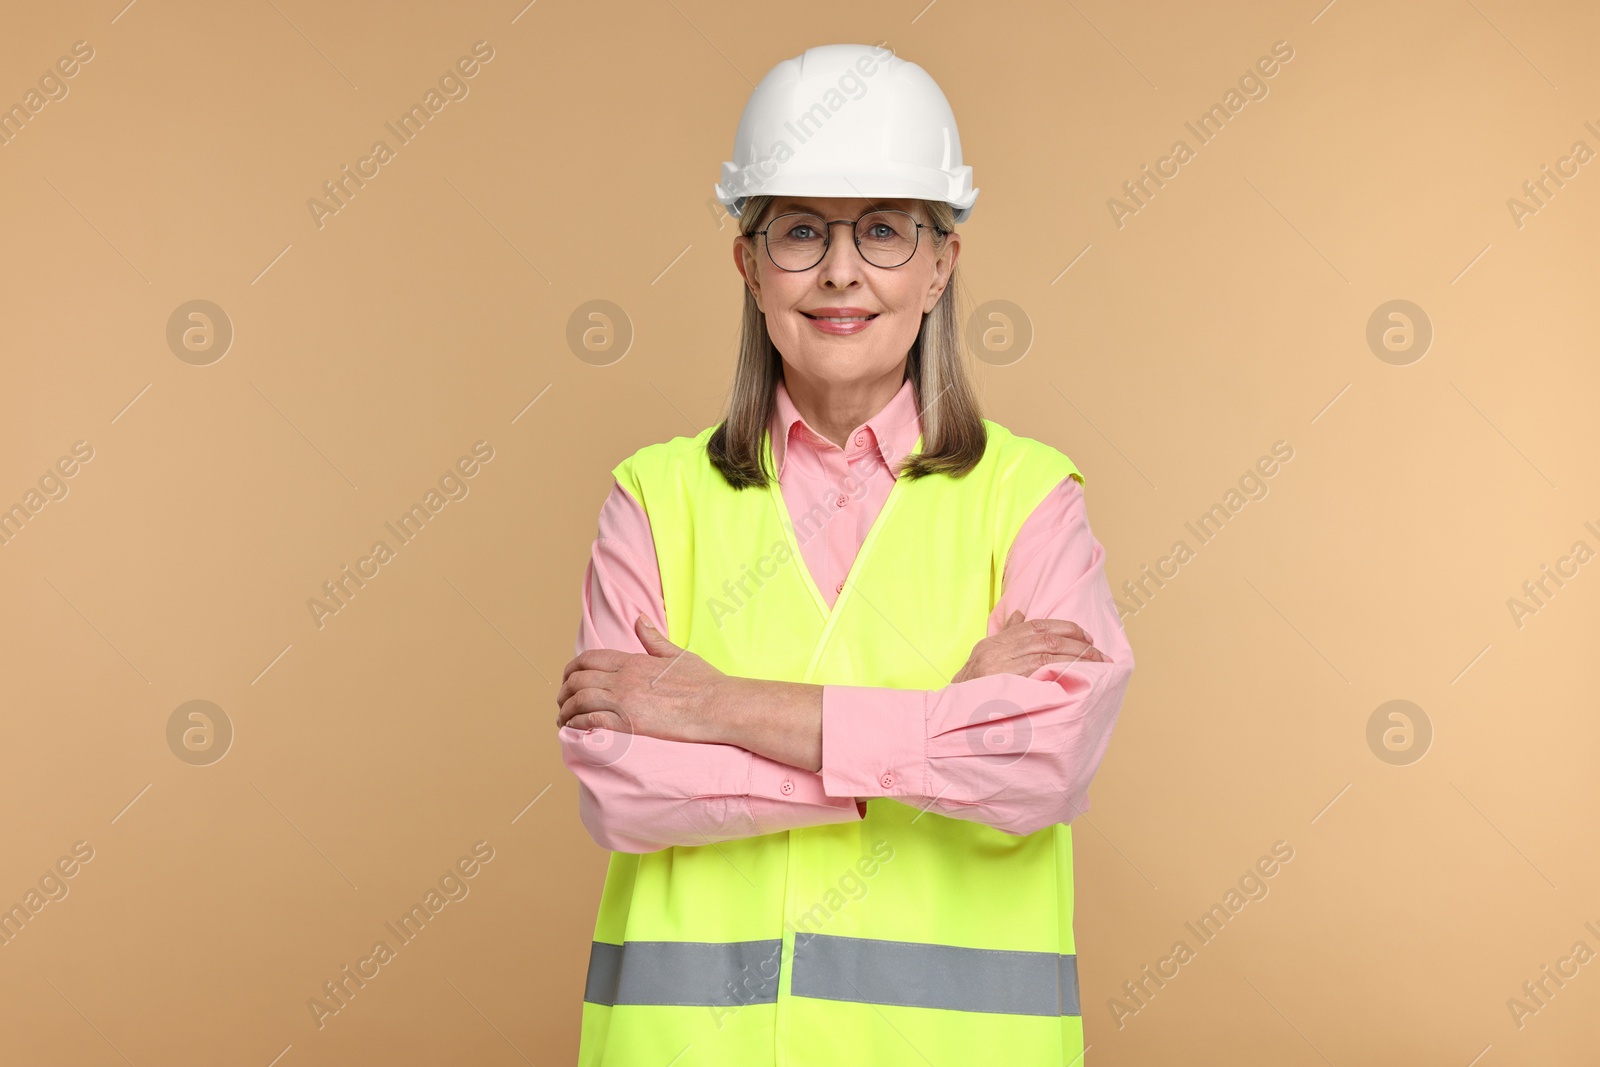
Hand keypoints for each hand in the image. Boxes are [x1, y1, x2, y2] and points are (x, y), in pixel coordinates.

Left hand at [555, 614, 726, 740]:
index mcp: (634, 660)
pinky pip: (590, 720)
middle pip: (578, 679)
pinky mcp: (629, 722)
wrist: (718, 705)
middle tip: (562, 703)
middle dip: (563, 691)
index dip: (572, 669)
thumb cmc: (705, 682)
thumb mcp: (677, 654)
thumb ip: (654, 639)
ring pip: (579, 700)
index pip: (590, 658)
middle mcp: (624, 677)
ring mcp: (625, 699)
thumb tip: (640, 619)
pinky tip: (575, 730)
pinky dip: (577, 724)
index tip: (568, 680)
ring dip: (566, 710)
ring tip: (564, 720)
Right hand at [950, 609, 1109, 683]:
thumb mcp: (983, 656)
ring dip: (1075, 658)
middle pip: (1045, 640)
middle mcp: (997, 653)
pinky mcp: (1007, 690)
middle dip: (1077, 644)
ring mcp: (1001, 671)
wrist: (949, 716)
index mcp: (994, 643)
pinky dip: (1061, 674)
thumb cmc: (969, 689)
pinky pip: (1039, 677)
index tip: (1085, 635)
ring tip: (1096, 664)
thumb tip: (1020, 614)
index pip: (1035, 626)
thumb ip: (1005, 635)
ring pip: (1046, 656)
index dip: (1064, 627)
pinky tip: (1078, 677)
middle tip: (1099, 652)